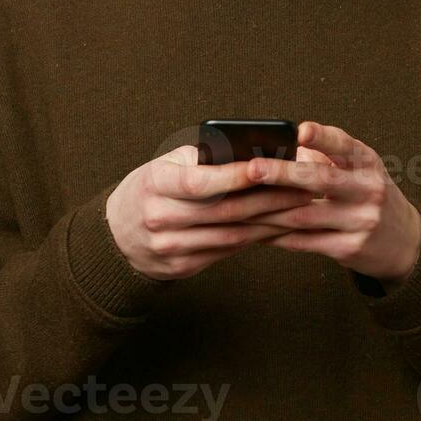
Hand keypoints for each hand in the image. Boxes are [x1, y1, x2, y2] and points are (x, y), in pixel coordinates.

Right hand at [106, 144, 316, 280]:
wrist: (117, 235)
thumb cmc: (151, 188)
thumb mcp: (164, 165)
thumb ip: (201, 159)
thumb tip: (250, 154)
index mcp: (155, 184)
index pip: (200, 181)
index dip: (235, 176)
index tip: (268, 166)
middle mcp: (160, 218)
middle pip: (224, 211)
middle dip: (269, 199)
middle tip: (304, 187)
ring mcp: (171, 247)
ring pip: (231, 235)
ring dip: (270, 221)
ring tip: (299, 207)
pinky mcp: (182, 267)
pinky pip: (226, 251)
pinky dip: (254, 238)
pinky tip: (276, 226)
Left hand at [240, 122, 420, 285]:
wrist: (405, 242)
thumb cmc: (368, 194)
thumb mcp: (358, 169)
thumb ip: (323, 156)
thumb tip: (276, 144)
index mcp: (368, 162)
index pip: (345, 145)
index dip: (323, 137)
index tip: (301, 131)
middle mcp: (368, 190)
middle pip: (321, 179)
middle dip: (283, 173)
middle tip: (252, 168)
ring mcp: (361, 221)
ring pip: (304, 215)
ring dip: (267, 210)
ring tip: (237, 203)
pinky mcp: (350, 249)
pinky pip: (304, 242)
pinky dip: (276, 236)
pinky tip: (254, 230)